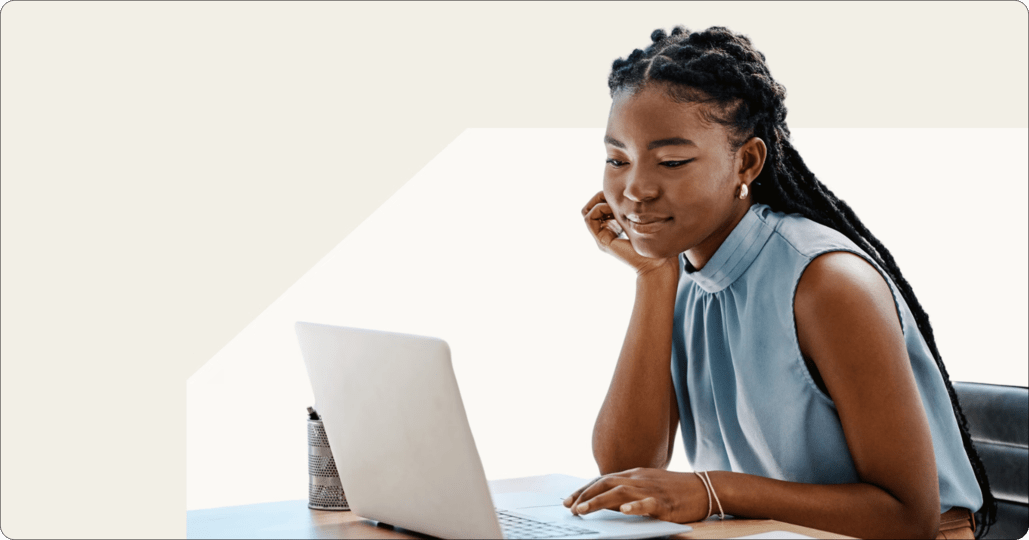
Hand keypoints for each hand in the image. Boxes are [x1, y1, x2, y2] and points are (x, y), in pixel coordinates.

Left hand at [561, 468, 709, 523]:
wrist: (704, 488)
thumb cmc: (675, 489)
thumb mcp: (647, 485)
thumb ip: (627, 490)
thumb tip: (604, 500)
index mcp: (634, 474)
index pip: (602, 480)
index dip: (584, 489)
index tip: (568, 500)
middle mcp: (639, 479)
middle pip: (606, 483)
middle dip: (585, 495)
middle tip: (569, 508)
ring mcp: (651, 489)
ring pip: (620, 492)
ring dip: (598, 501)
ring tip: (583, 510)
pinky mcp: (665, 502)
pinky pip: (648, 503)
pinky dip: (635, 506)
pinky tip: (624, 511)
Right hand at [580, 191, 677, 277]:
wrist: (658, 263)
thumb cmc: (658, 242)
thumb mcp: (645, 218)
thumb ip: (636, 207)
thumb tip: (636, 192)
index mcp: (616, 227)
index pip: (600, 206)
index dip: (607, 196)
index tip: (624, 194)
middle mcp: (606, 232)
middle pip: (591, 207)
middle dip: (601, 196)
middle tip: (616, 195)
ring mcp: (603, 237)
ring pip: (587, 212)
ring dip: (598, 201)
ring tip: (615, 203)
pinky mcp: (602, 241)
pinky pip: (589, 218)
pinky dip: (598, 209)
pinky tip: (614, 210)